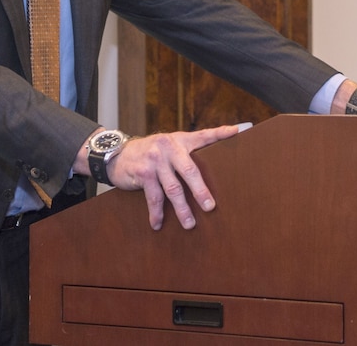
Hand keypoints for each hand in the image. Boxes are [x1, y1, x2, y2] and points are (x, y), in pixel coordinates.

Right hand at [105, 125, 241, 230]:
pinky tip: (158, 223)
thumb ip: (189, 149)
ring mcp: (155, 160)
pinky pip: (153, 197)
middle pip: (190, 170)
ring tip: (189, 224)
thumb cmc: (151, 152)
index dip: (221, 133)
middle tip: (210, 207)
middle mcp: (169, 147)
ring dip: (181, 209)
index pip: (204, 135)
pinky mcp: (143, 173)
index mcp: (180, 140)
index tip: (237, 131)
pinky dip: (156, 212)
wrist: (119, 154)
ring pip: (173, 188)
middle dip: (201, 190)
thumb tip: (212, 158)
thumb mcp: (170, 144)